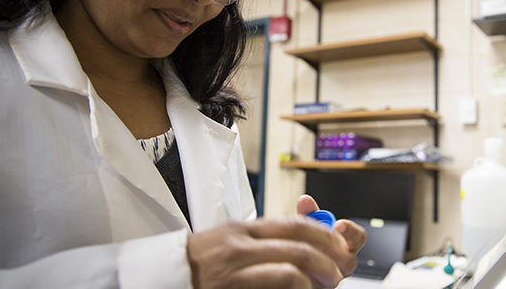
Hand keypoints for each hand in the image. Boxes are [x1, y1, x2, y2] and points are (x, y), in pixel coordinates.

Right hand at [187, 217, 346, 288]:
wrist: (164, 277)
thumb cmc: (200, 264)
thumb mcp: (232, 243)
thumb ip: (265, 239)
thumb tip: (307, 231)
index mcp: (245, 229)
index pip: (296, 223)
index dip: (325, 233)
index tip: (342, 243)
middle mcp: (241, 244)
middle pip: (299, 243)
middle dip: (328, 257)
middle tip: (339, 272)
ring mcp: (235, 267)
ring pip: (290, 266)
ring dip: (315, 277)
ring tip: (325, 285)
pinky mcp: (231, 287)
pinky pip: (275, 282)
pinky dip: (295, 287)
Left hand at [296, 195, 366, 276]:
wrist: (295, 266)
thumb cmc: (308, 245)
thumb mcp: (309, 227)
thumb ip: (310, 215)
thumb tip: (305, 200)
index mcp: (346, 246)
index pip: (358, 237)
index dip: (350, 231)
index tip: (338, 224)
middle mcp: (343, 263)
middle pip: (349, 259)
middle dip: (333, 248)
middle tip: (321, 242)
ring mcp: (333, 276)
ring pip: (334, 272)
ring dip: (321, 261)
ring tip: (306, 252)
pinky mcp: (319, 286)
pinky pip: (317, 280)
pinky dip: (309, 271)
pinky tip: (300, 264)